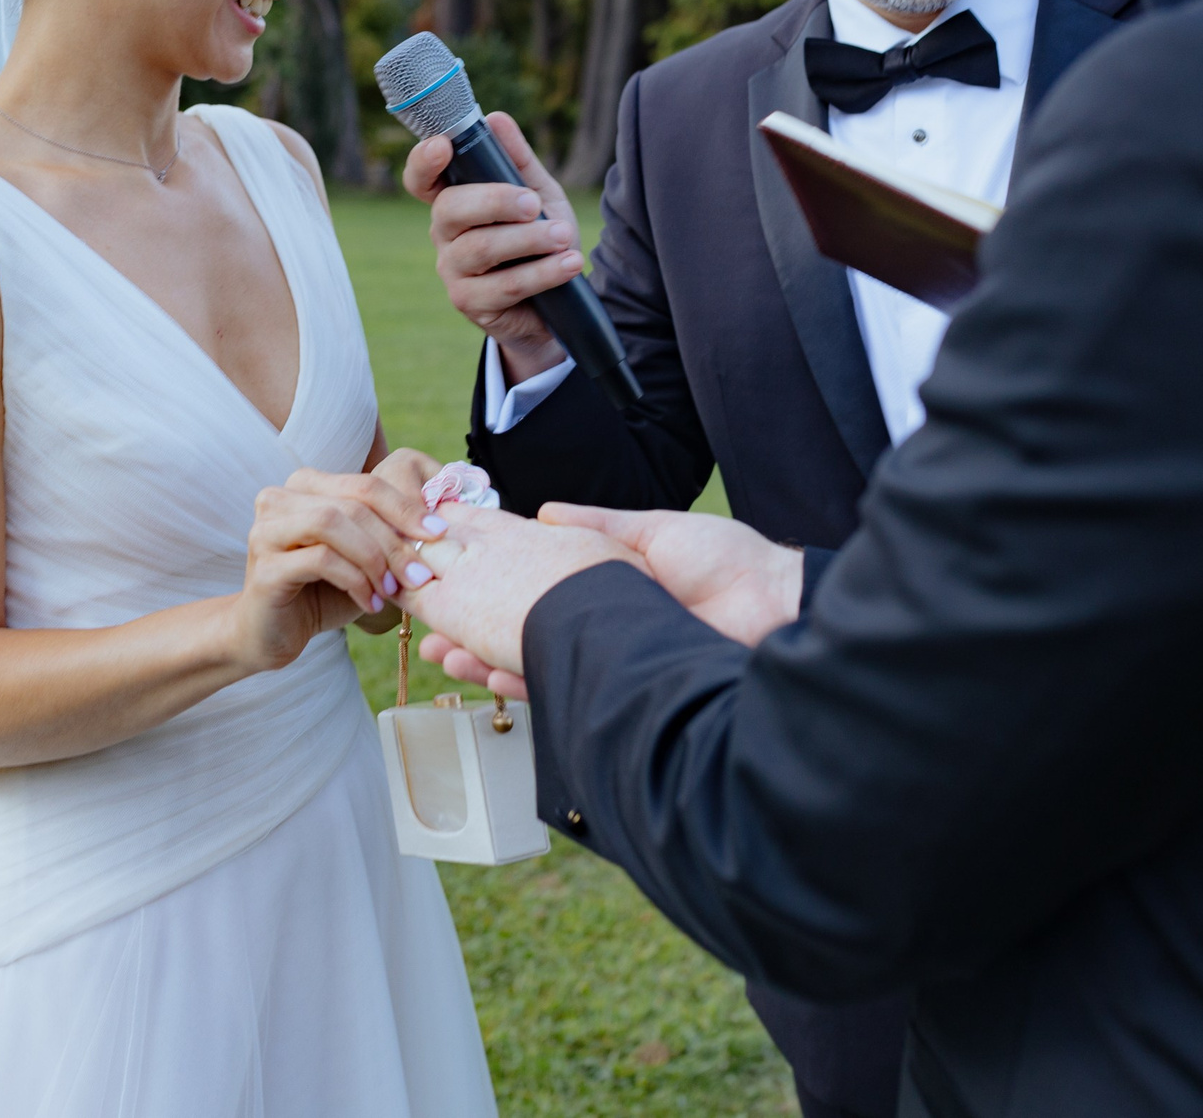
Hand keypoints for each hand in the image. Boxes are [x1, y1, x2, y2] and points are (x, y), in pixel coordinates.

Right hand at [239, 457, 451, 670]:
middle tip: (421, 573)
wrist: (271, 636)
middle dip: (394, 539)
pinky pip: (320, 560)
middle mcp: (278, 499)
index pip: (365, 484)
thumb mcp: (360, 559)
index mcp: (304, 487)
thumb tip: (438, 526)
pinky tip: (370, 604)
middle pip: (352, 503)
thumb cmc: (322, 593)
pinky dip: (355, 581)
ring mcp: (266, 530)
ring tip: (393, 589)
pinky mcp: (264, 567)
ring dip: (374, 558)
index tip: (439, 533)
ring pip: (333, 523)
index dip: (406, 506)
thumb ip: (383, 536)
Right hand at [403, 113, 584, 383]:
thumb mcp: (537, 194)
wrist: (557, 301)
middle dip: (495, 201)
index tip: (443, 146)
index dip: (423, 161)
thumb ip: (517, 160)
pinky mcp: (470, 303)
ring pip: (480, 248)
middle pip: (450, 209)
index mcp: (453, 200)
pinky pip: (504, 285)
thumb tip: (496, 118)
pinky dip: (542, 273)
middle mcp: (443, 233)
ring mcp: (452, 270)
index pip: (421, 178)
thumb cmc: (539, 239)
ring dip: (528, 240)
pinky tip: (569, 263)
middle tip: (533, 204)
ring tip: (564, 236)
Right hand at [416, 507, 801, 693]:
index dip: (487, 586)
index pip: (532, 587)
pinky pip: (563, 688)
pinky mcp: (623, 684)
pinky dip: (525, 684)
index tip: (446, 579)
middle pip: (521, 630)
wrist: (775, 605)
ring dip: (485, 661)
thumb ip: (596, 527)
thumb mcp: (653, 532)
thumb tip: (545, 514)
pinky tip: (490, 676)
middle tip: (427, 631)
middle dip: (470, 633)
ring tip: (445, 653)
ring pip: (533, 662)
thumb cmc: (726, 561)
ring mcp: (609, 655)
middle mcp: (600, 622)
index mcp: (604, 584)